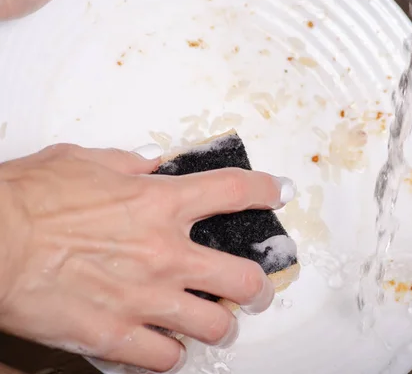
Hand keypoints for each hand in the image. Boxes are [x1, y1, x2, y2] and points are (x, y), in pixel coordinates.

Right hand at [0, 143, 293, 371]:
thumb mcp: (83, 161)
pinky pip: (166, 359)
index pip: (233, 191)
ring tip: (214, 323)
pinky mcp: (116, 336)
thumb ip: (128, 164)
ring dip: (220, 326)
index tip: (278, 193)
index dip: (265, 190)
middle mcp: (164, 254)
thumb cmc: (29, 199)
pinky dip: (171, 355)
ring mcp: (145, 299)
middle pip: (243, 278)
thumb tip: (153, 163)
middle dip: (258, 287)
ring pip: (215, 326)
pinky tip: (167, 346)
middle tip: (255, 290)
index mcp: (159, 204)